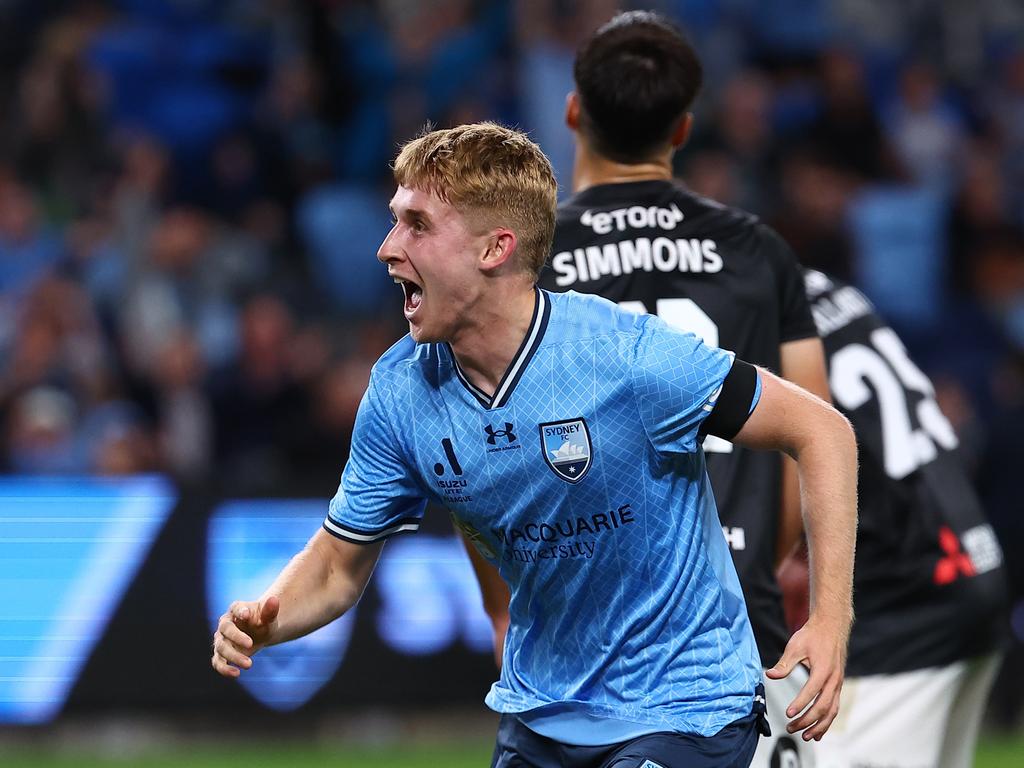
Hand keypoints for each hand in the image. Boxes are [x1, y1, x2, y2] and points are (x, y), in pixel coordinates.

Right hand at [211, 595, 279, 677]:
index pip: (236, 608)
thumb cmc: (263, 621)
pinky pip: (218, 662)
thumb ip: (270, 610)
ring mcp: (221, 639)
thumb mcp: (268, 616)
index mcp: (236, 610)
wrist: (259, 633)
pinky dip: (224, 669)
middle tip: (251, 645)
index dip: (240, 611)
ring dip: (233, 656)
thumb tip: (274, 599)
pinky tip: (236, 674)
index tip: (246, 615)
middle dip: (237, 637)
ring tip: (249, 664)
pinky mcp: (221, 654)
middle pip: (226, 629)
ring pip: (221, 648)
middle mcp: (225, 624)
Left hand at [765, 616, 846, 740]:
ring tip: (805, 736)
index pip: (811, 691)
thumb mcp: (795, 646)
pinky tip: (817, 731)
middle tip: (791, 728)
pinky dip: (827, 721)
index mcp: (823, 669)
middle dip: (807, 720)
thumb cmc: (812, 635)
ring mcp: (837, 684)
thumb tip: (770, 675)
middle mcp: (833, 679)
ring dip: (819, 726)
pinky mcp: (837, 685)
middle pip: (823, 706)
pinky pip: (834, 707)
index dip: (800, 704)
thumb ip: (784, 663)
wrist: (831, 626)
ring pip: (832, 711)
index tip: (788, 713)